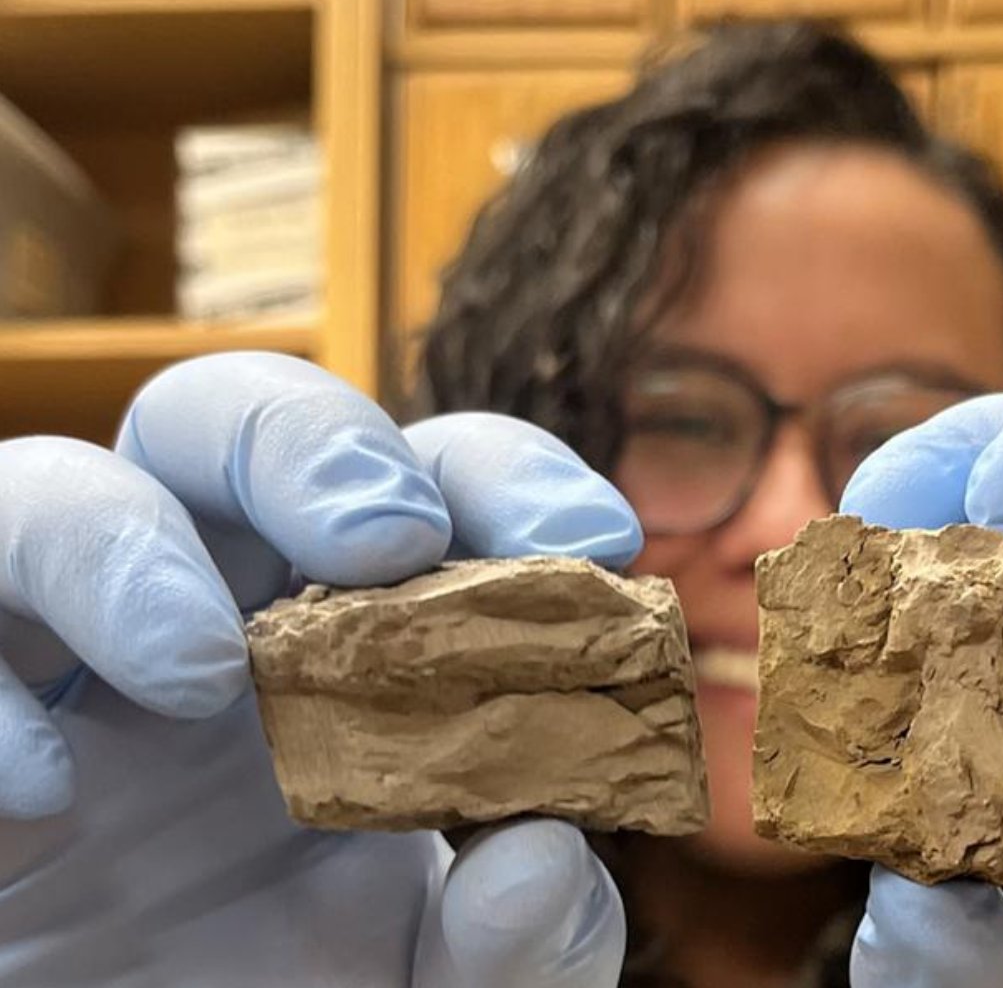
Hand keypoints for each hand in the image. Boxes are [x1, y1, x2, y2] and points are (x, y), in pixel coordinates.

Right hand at [0, 353, 637, 986]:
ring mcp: (69, 666)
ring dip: (127, 543)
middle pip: (232, 426)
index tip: (589, 539)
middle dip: (317, 446)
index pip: (426, 492)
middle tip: (392, 536)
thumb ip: (520, 945)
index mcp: (347, 650)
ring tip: (201, 671)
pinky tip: (51, 792)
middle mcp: (210, 622)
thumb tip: (549, 860)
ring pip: (54, 486)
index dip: (507, 482)